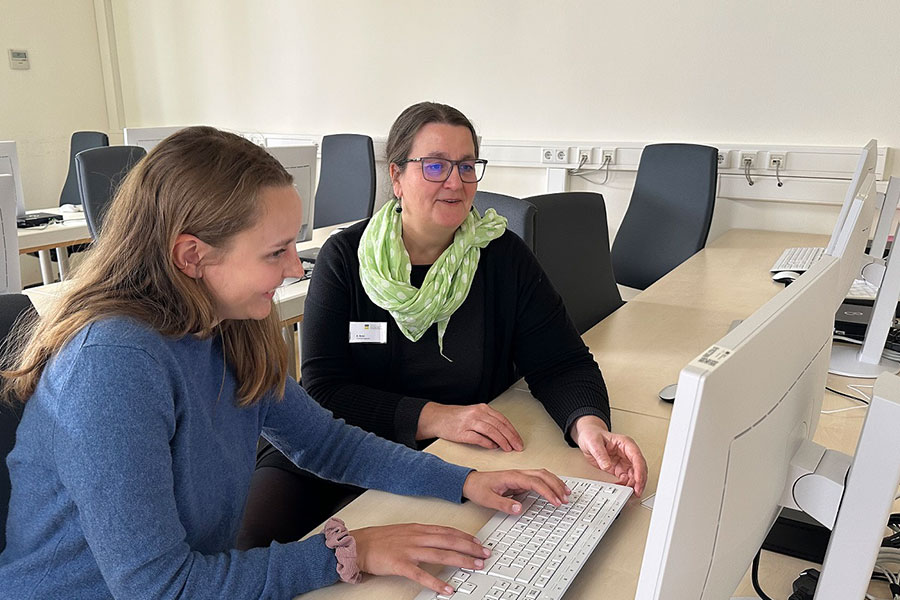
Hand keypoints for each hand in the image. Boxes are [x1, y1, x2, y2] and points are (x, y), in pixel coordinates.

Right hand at [352, 523, 489, 595]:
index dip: (465, 536)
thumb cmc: (379, 540)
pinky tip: (447, 589)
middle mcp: (416, 537)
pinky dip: (436, 582)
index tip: (478, 542)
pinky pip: (422, 574)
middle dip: (470, 547)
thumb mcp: (404, 532)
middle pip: (449, 540)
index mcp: (418, 528)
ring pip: (441, 554)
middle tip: (485, 554)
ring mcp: (409, 550)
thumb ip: (421, 535)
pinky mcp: (400, 564)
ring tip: (475, 566)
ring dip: (461, 560)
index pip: (447, 530)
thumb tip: (438, 540)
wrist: (358, 545)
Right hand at [417, 402, 523, 451]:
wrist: (437, 418)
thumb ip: (488, 422)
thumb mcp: (475, 415)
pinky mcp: (461, 432)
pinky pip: (478, 438)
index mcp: (482, 408)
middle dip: (510, 437)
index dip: (512, 431)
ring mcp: (469, 422)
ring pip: (491, 431)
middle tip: (517, 447)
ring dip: (502, 441)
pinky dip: (487, 443)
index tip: (518, 440)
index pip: (502, 420)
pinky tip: (493, 447)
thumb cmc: (456, 418)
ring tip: (507, 449)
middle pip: (499, 426)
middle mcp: (477, 413)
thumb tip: (503, 434)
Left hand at [462, 469, 569, 513]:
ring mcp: (520, 476)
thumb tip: (520, 509)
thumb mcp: (488, 499)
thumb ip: (504, 504)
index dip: (548, 491)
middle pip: (543, 475)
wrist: (470, 482)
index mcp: (512, 477)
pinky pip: (539, 479)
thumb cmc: (478, 488)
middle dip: (556, 486)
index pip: (535, 482)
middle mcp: (518, 473)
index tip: (556, 501)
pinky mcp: (520, 480)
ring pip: (543, 475)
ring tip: (566, 494)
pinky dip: (549, 483)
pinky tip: (555, 490)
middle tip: (565, 499)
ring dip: (555, 483)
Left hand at [570, 416, 646, 496]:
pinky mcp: (619, 469)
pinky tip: (621, 488)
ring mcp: (624, 462)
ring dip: (633, 484)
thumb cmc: (592, 435)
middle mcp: (627, 453)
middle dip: (640, 480)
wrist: (587, 437)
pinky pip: (626, 479)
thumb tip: (607, 465)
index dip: (639, 469)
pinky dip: (625, 485)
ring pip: (634, 475)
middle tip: (637, 491)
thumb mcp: (594, 442)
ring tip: (629, 492)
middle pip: (639, 468)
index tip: (637, 480)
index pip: (637, 457)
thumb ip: (600, 454)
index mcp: (625, 444)